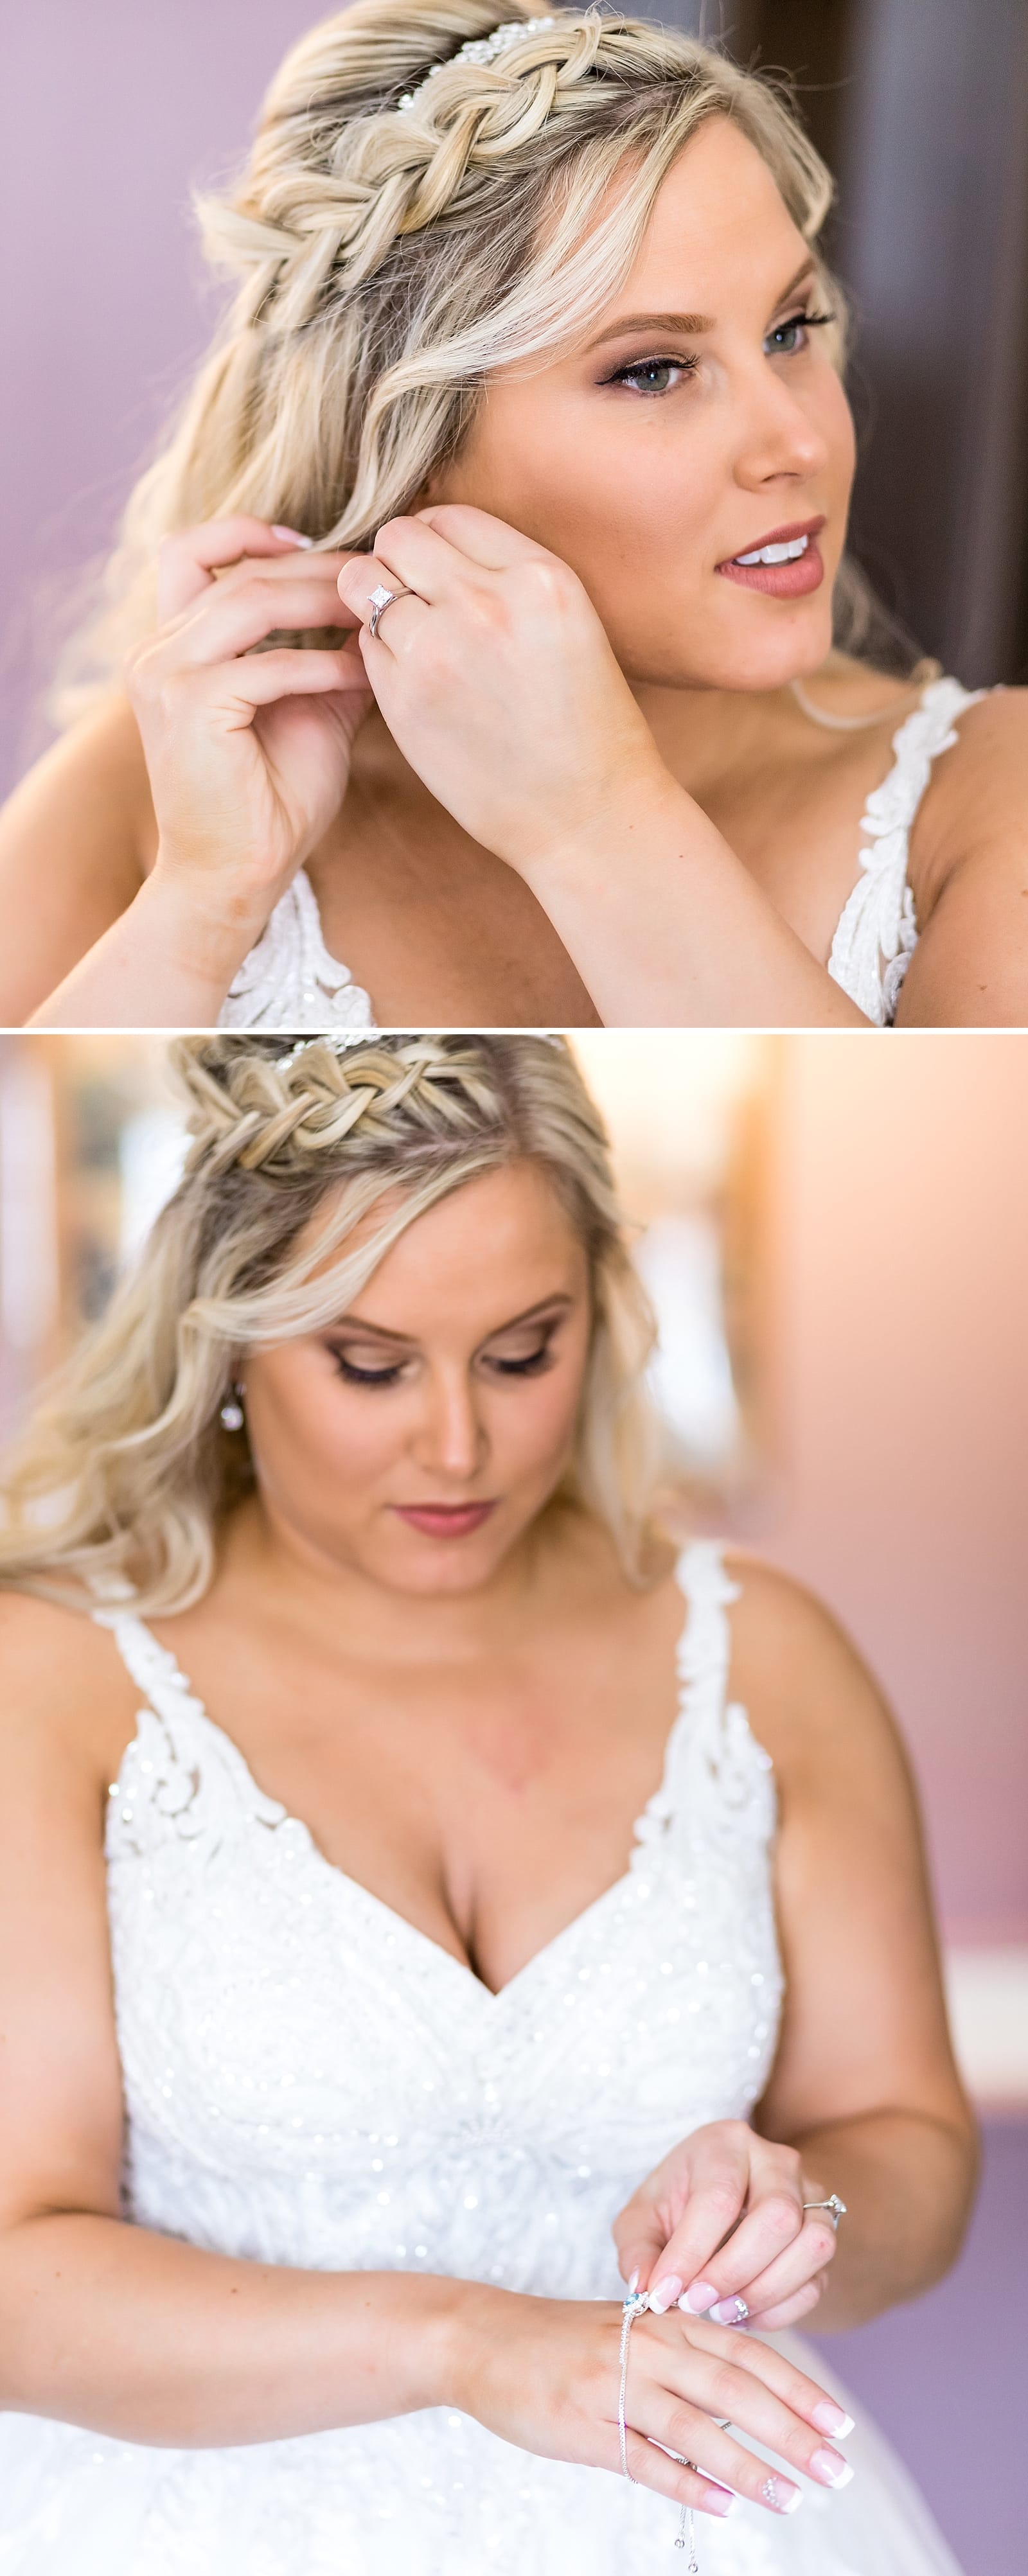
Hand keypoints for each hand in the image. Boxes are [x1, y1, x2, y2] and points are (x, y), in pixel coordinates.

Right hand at [126, 517, 372, 943]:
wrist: (232, 880)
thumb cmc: (269, 806)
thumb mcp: (308, 712)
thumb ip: (329, 659)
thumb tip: (381, 612)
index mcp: (170, 647)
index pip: (192, 553)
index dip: (251, 533)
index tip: (318, 541)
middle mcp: (156, 651)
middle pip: (237, 572)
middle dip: (313, 567)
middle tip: (373, 573)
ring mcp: (165, 676)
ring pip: (250, 601)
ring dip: (320, 599)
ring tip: (372, 608)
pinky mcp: (190, 707)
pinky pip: (269, 665)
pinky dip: (321, 664)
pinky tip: (360, 671)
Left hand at [337, 504, 671, 879]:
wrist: (588, 813)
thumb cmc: (585, 723)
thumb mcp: (570, 623)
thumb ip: (506, 577)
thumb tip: (432, 542)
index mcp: (539, 577)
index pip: (448, 517)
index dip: (434, 542)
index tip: (439, 572)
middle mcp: (486, 603)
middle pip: (396, 537)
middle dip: (396, 561)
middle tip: (412, 598)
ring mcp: (438, 650)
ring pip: (363, 585)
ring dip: (376, 605)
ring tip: (409, 639)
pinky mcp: (405, 700)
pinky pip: (364, 645)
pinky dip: (378, 654)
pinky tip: (414, 681)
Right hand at [450, 2284, 853, 2522]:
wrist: (485, 2338)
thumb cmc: (565, 2341)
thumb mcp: (632, 2331)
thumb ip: (686, 2358)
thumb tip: (748, 2402)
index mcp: (664, 2321)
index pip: (747, 2354)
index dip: (798, 2389)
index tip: (841, 2424)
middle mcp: (647, 2347)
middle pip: (734, 2390)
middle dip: (792, 2431)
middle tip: (837, 2468)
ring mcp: (614, 2386)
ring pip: (696, 2428)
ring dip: (748, 2466)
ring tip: (792, 2497)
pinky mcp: (584, 2426)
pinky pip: (644, 2460)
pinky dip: (687, 2484)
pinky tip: (723, 2507)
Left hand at [613, 2121, 840, 2330]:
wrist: (721, 2203)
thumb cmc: (676, 2205)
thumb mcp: (642, 2218)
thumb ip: (637, 2251)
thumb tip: (646, 2289)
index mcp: (726, 2143)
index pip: (719, 2197)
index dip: (691, 2252)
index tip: (664, 2293)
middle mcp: (778, 2162)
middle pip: (777, 2218)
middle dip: (733, 2272)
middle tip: (695, 2303)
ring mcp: (811, 2197)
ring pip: (813, 2246)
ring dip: (764, 2292)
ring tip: (720, 2311)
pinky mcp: (825, 2236)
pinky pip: (818, 2280)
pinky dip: (782, 2310)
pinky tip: (743, 2315)